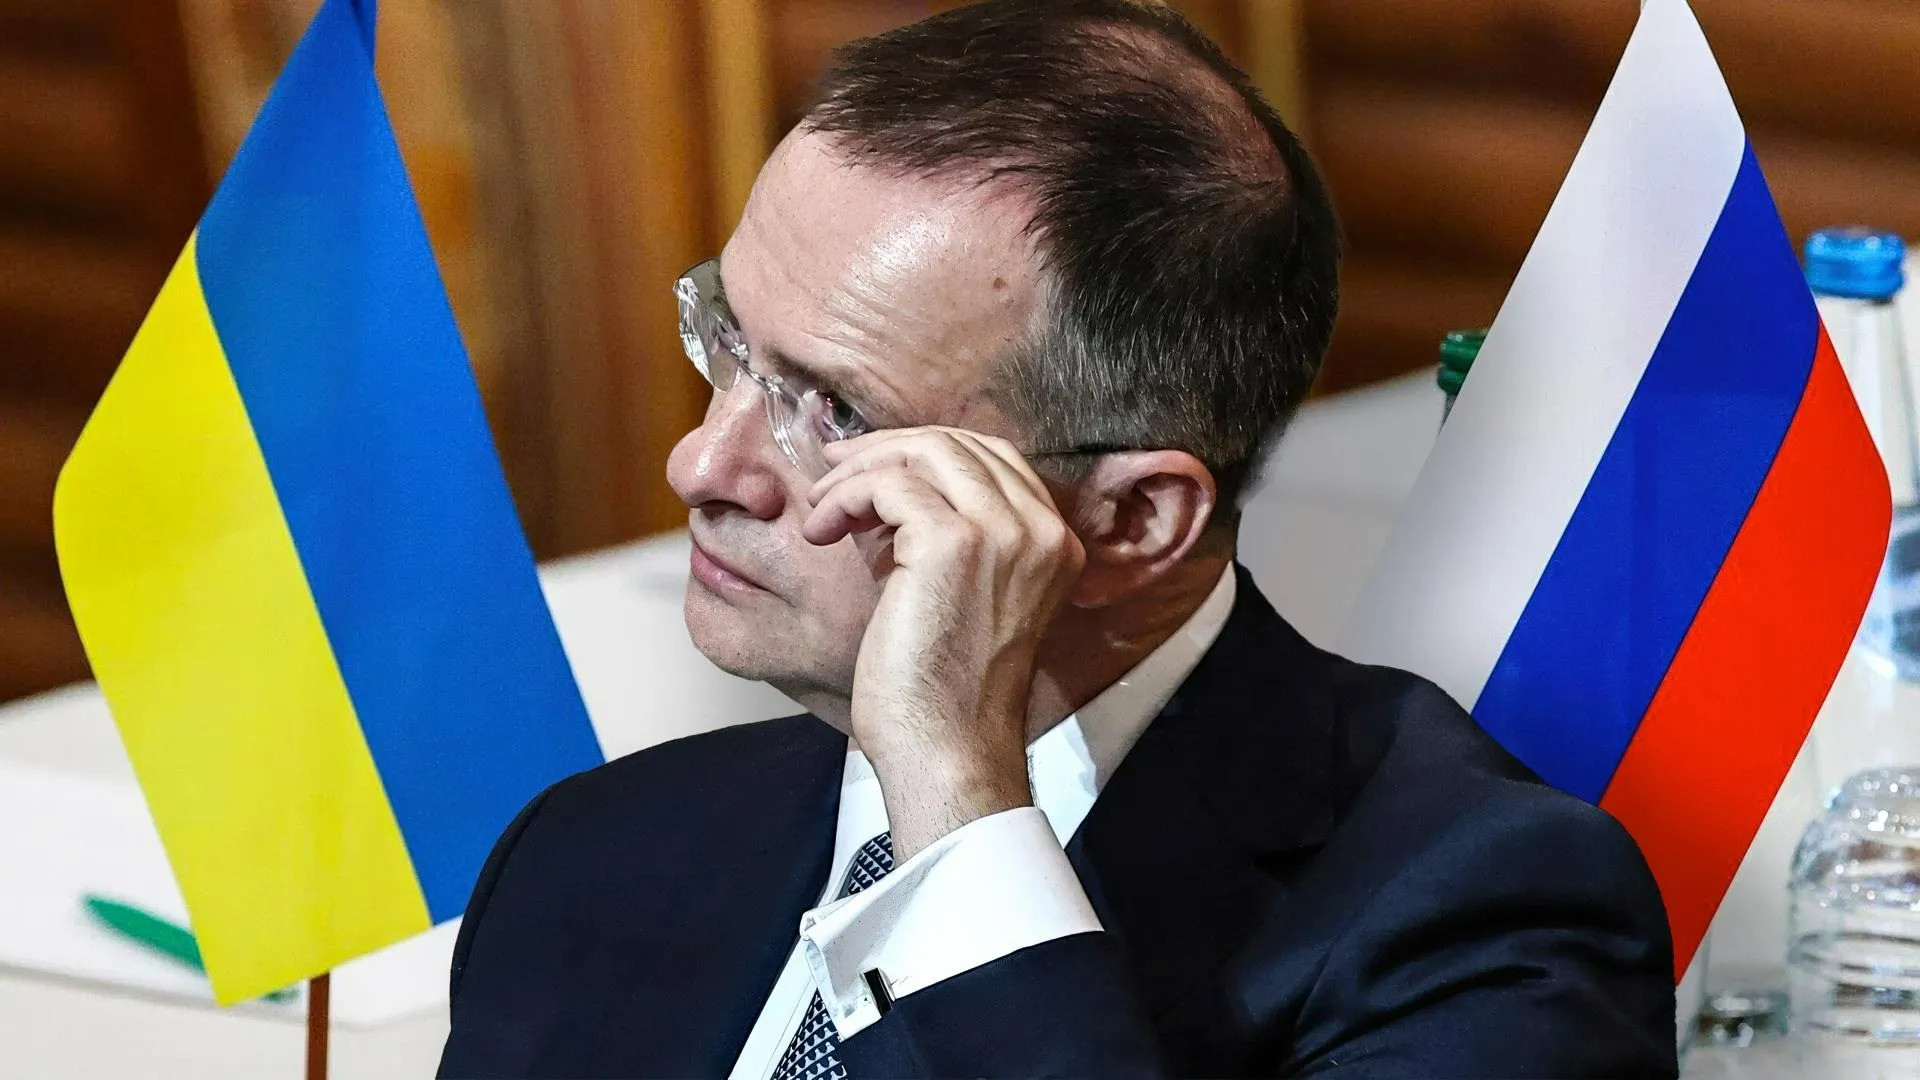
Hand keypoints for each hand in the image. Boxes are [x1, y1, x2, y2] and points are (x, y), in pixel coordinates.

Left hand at [803, 427, 1085, 858]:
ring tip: (823, 509)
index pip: (994, 459)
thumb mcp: (964, 595)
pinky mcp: (954, 541)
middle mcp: (1040, 530)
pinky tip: (821, 532)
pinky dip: (844, 498)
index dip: (926, 453)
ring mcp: (1003, 532)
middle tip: (833, 472)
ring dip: (860, 471)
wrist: (948, 747)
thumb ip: (949, 536)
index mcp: (1055, 543)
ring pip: (924, 452)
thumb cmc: (944, 689)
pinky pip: (888, 485)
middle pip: (959, 445)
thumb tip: (888, 488)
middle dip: (886, 450)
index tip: (870, 468)